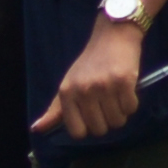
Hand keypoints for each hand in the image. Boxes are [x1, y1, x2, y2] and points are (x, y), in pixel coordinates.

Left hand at [42, 19, 147, 141]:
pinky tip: (126, 90)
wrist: (113, 35)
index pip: (77, 132)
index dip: (88, 128)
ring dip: (120, 113)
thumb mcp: (68, 84)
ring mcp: (104, 86)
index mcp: (67, 93)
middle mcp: (83, 91)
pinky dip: (131, 103)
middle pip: (99, 130)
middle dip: (106, 121)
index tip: (92, 117)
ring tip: (117, 96)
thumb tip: (37, 129)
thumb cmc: (90, 63)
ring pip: (117, 121)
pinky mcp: (124, 82)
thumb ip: (55, 110)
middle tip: (107, 104)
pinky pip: (131, 109)